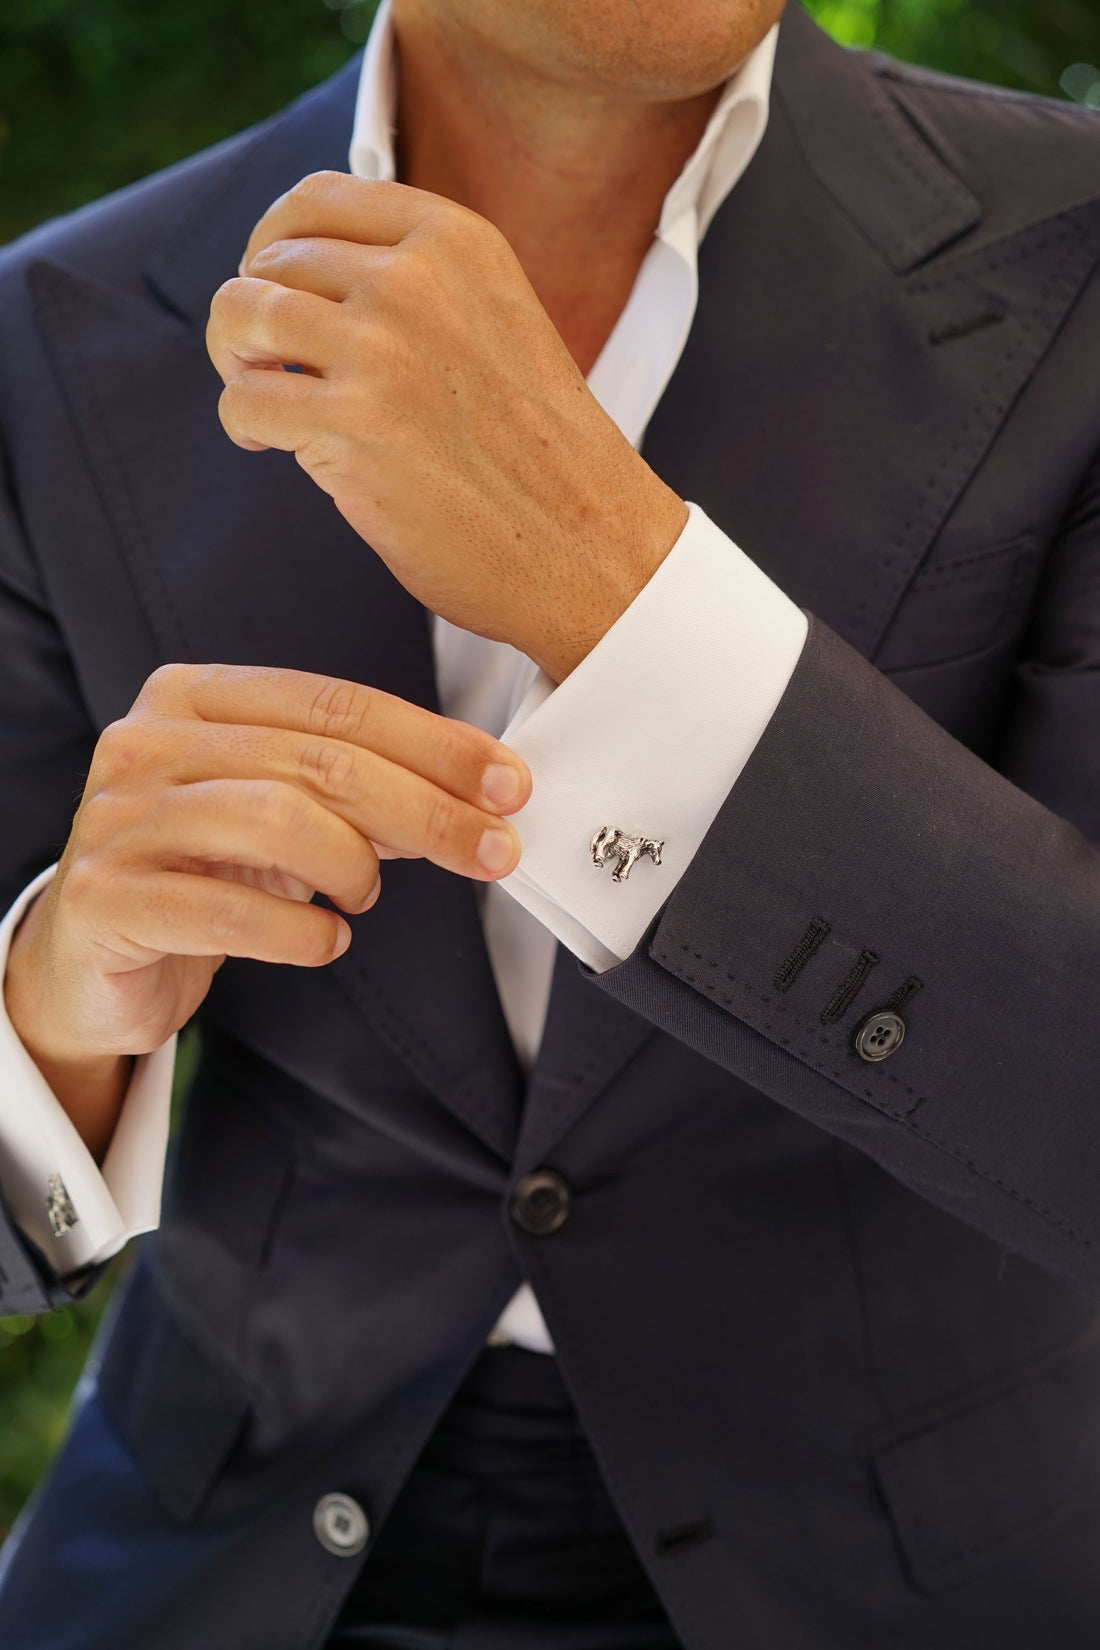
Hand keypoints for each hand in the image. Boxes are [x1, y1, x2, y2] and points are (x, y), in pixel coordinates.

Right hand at [3, 663, 529, 1155]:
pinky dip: (301, 930)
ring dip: (353, 865)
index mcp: (192, 698)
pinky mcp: (108, 898)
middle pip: (319, 760)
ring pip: (276, 819)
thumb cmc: (201, 873)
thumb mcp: (281, 813)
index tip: (508, 783)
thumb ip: (359, 790)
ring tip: (364, 896)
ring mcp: (118, 819)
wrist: (93, 961)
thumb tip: (479, 792)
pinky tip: (325, 940)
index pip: (336, 704)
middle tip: (492, 849)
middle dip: (426, 807)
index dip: (434, 743)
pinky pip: (230, 909)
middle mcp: (146, 743)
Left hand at [205, 172, 687, 680]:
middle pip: (270, 260)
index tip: (269, 279)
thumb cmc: (542, 453)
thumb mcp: (498, 323)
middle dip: (254, 312)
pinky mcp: (350, 427)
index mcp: (456, 243)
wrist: (589, 544)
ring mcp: (379, 351)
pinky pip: (243, 401)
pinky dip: (244, 424)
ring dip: (236, 360)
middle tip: (269, 361)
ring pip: (240, 315)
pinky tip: (273, 445)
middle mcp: (414, 281)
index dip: (272, 238)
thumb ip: (421, 288)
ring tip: (264, 396)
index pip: (319, 198)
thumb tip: (307, 281)